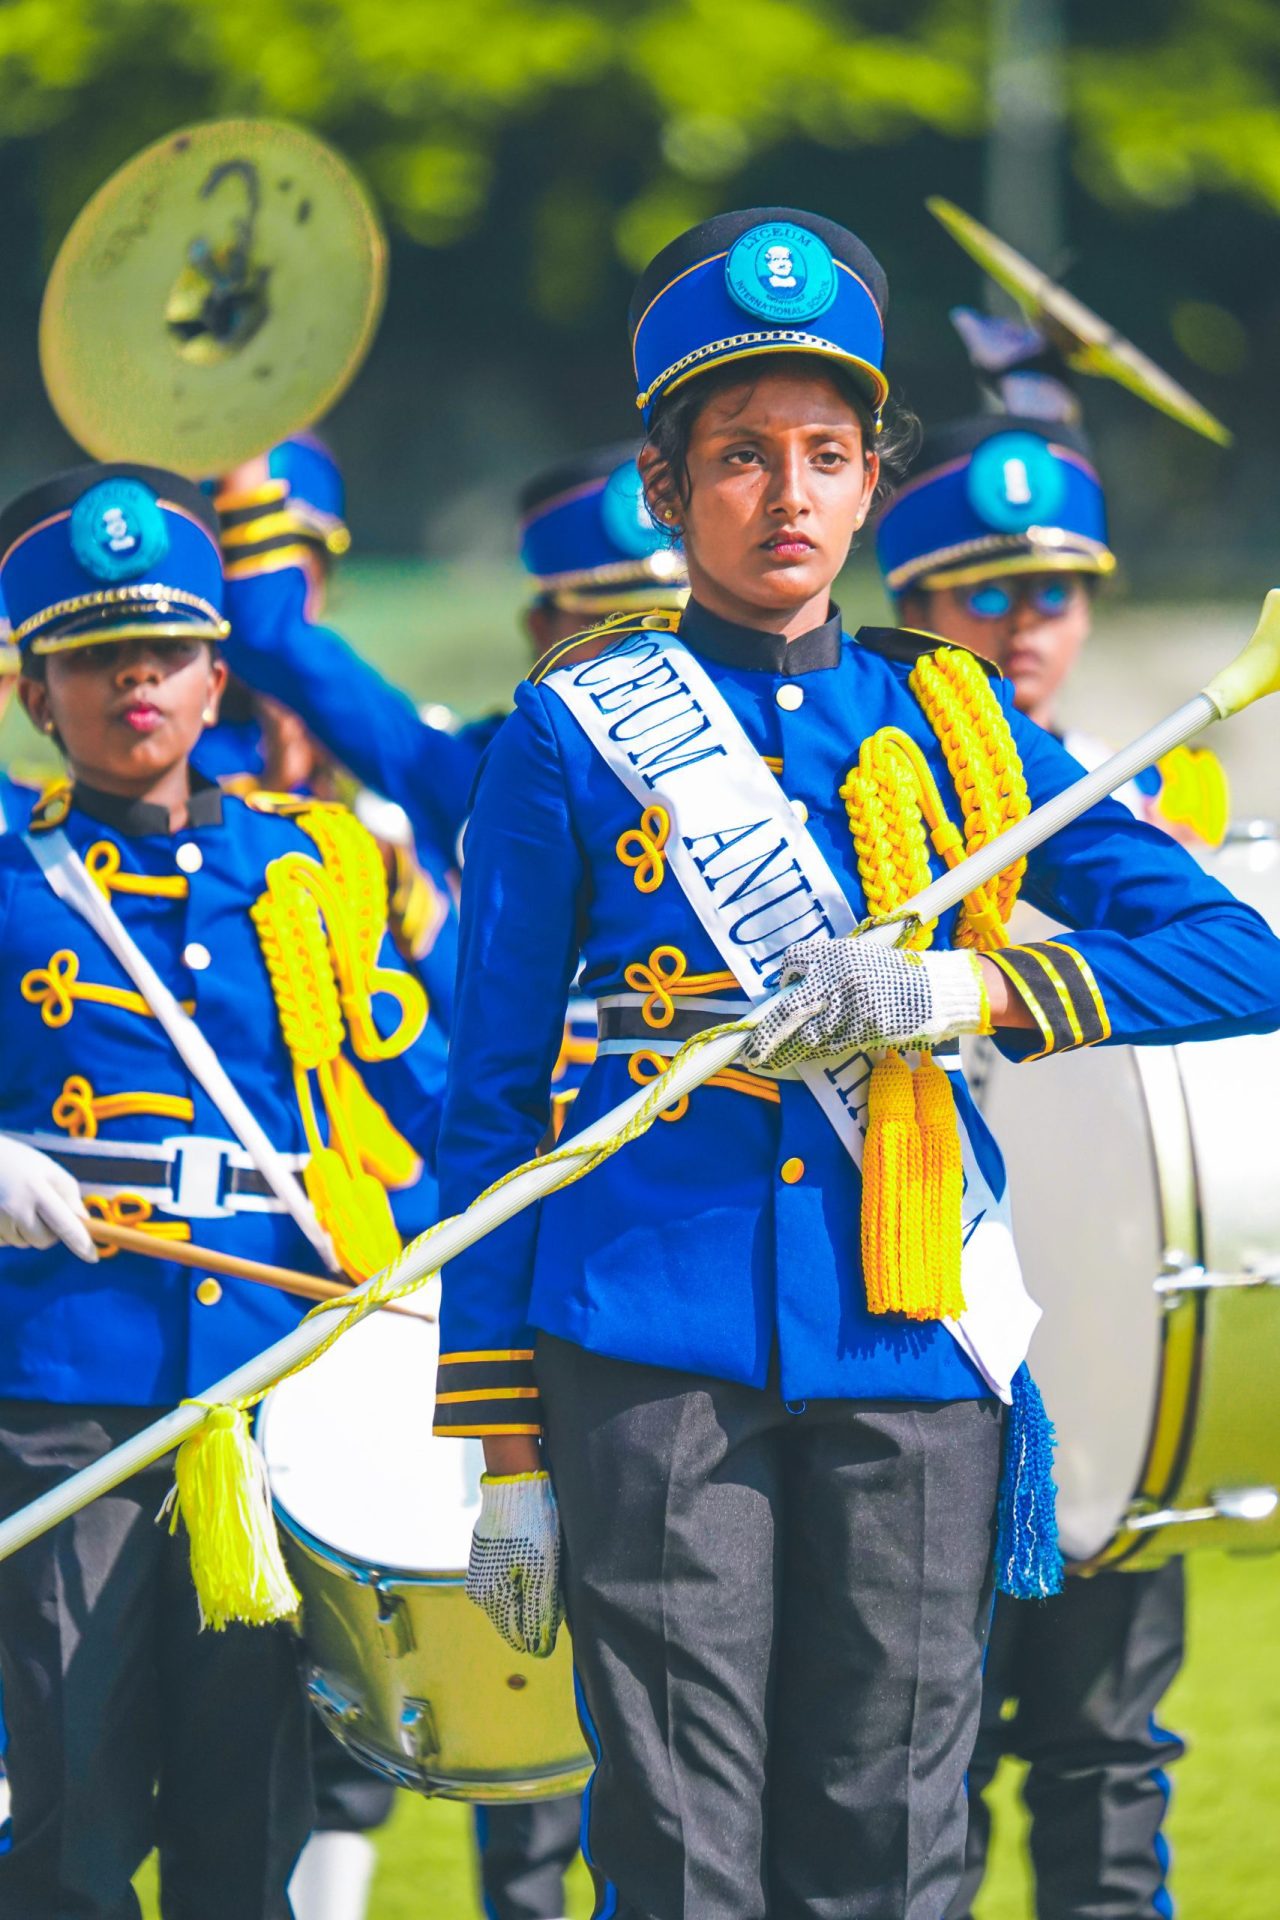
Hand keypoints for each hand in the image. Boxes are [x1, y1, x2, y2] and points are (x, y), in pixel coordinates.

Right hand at [0, 1136, 97, 1261]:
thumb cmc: (24, 1164)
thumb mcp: (51, 1171)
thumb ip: (70, 1196)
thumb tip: (83, 1222)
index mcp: (37, 1191)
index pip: (64, 1225)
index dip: (81, 1243)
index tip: (93, 1257)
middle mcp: (15, 1208)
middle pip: (44, 1241)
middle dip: (51, 1231)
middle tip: (44, 1208)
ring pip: (24, 1243)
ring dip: (29, 1232)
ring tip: (21, 1204)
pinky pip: (6, 1242)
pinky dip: (11, 1233)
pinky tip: (6, 1212)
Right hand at [466, 1471, 562, 1657]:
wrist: (515, 1485)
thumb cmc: (531, 1529)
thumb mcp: (542, 1573)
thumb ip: (538, 1614)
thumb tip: (540, 1649)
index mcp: (490, 1598)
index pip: (517, 1636)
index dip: (541, 1633)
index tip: (558, 1614)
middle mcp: (480, 1590)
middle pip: (514, 1617)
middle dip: (536, 1611)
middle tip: (556, 1587)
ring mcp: (481, 1571)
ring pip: (512, 1598)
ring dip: (530, 1594)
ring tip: (548, 1571)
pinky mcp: (487, 1555)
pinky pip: (508, 1579)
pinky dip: (524, 1577)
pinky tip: (538, 1561)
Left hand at [742, 936, 987, 1070]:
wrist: (936, 989)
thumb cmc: (897, 974)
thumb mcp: (860, 958)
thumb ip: (828, 969)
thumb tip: (792, 988)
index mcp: (837, 952)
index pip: (793, 961)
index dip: (783, 980)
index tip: (778, 994)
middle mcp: (839, 976)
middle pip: (790, 1008)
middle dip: (766, 1033)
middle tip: (748, 1050)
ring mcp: (852, 1004)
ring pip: (809, 1034)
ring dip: (786, 1050)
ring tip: (765, 1060)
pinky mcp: (865, 1027)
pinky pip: (832, 1044)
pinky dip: (815, 1052)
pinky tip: (800, 1057)